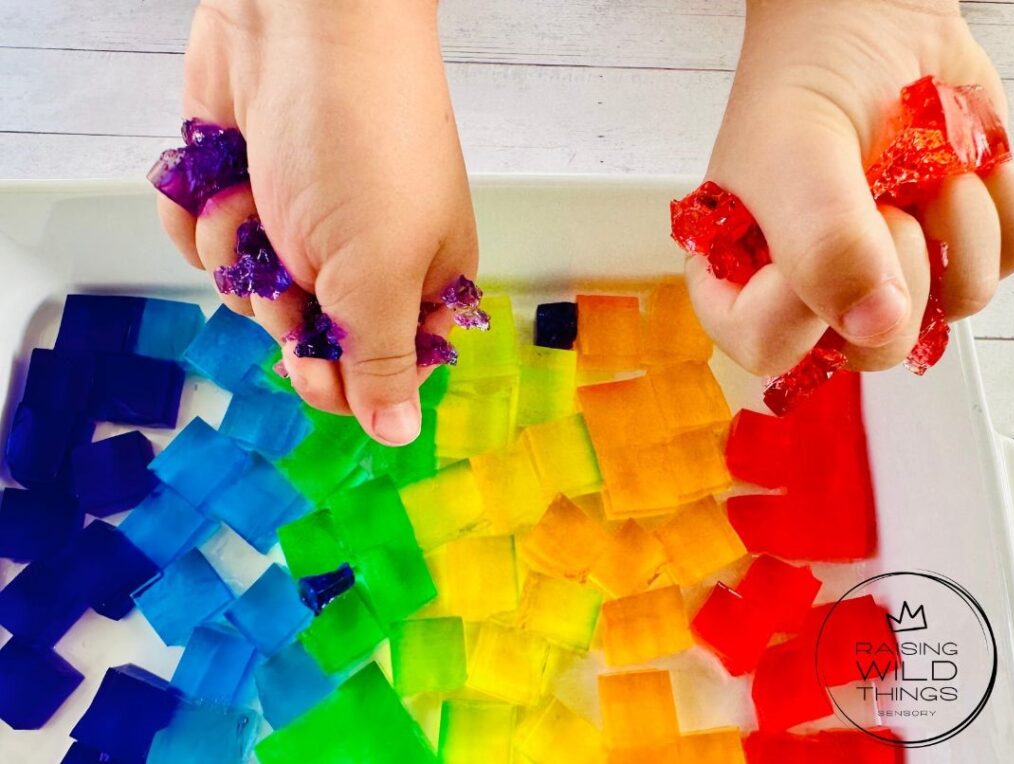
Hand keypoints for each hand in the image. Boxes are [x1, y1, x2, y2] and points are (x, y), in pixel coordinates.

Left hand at [158, 0, 476, 444]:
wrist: (299, 22)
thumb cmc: (361, 144)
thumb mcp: (380, 271)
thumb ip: (384, 363)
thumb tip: (400, 437)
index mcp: (417, 283)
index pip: (382, 372)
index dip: (344, 376)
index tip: (319, 355)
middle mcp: (358, 261)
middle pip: (308, 342)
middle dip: (283, 308)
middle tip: (293, 267)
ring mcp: (298, 228)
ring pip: (249, 296)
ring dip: (240, 252)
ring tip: (260, 197)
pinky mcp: (244, 196)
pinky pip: (208, 249)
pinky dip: (203, 219)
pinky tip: (224, 180)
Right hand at [687, 0, 1013, 374]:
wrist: (874, 17)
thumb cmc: (806, 75)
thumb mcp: (794, 154)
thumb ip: (821, 244)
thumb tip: (875, 323)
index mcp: (743, 279)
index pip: (767, 348)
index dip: (800, 308)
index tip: (825, 236)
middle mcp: (815, 291)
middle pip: (872, 351)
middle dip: (896, 267)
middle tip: (882, 202)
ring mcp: (890, 275)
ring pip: (951, 309)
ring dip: (955, 227)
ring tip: (922, 171)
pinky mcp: (951, 248)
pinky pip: (1003, 264)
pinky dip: (1000, 209)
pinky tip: (960, 169)